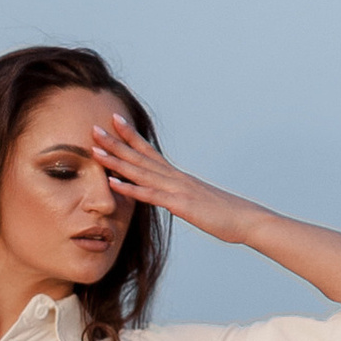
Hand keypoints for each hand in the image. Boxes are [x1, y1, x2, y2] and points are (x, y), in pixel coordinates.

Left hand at [88, 114, 254, 246]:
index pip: (149, 151)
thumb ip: (181, 197)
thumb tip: (171, 197)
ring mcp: (176, 189)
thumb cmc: (225, 214)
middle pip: (140, 156)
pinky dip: (130, 189)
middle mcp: (175, 177)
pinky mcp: (179, 205)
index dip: (130, 136)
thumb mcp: (197, 203)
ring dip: (116, 160)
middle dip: (115, 142)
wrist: (247, 220)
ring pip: (140, 172)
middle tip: (93, 128)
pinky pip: (150, 195)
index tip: (114, 120)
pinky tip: (112, 183)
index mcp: (177, 176)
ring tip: (94, 150)